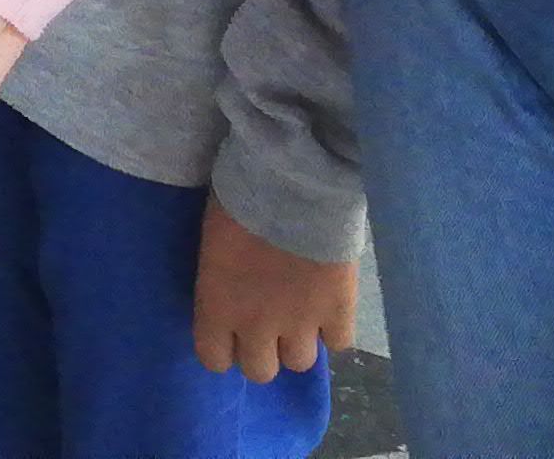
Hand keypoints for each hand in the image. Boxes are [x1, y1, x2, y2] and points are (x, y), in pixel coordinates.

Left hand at [189, 201, 355, 382]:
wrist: (293, 182)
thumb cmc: (240, 196)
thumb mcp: (214, 240)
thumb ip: (222, 277)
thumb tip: (231, 288)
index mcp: (217, 305)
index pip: (213, 358)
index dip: (224, 348)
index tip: (231, 330)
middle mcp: (256, 325)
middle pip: (260, 371)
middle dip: (263, 349)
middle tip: (268, 321)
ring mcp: (301, 323)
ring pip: (299, 363)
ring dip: (299, 341)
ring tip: (301, 312)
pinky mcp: (338, 311)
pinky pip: (339, 342)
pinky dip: (334, 328)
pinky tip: (329, 304)